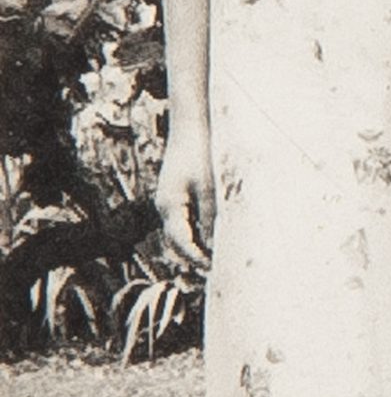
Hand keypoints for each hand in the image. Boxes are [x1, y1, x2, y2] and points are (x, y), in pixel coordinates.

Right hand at [155, 130, 214, 266]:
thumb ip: (212, 217)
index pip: (181, 243)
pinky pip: (186, 220)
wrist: (191, 126)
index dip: (197, 259)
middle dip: (195, 256)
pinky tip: (215, 234)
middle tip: (217, 271)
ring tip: (219, 257)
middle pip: (177, 242)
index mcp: (170, 206)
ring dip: (197, 244)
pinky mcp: (177, 194)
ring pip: (181, 232)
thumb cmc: (202, 154)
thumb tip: (217, 245)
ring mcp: (170, 200)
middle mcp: (166, 206)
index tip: (214, 270)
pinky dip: (198, 230)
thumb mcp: (210, 188)